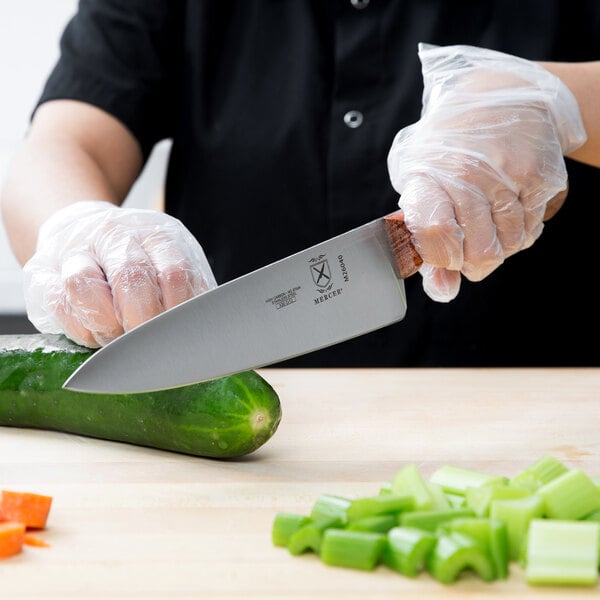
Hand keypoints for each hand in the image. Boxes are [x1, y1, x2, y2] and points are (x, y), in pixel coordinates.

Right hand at [23, 201, 216, 346]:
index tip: (181, 340)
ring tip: (120, 338)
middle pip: (131, 277)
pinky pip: (55, 301)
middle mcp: (117, 234)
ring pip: (83, 284)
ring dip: (106, 325)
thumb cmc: (143, 262)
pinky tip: (95, 334)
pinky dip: (79, 327)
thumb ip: (193, 296)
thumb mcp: (176, 266)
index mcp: (159, 235)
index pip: (174, 274)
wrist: (85, 228)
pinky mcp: (43, 270)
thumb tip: (215, 339)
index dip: (178, 315)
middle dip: (142, 324)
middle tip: (149, 345)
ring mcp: (76, 249)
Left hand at [387, 44, 586, 301]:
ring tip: (486, 223)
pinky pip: (531, 231)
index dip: (441, 258)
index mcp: (430, 174)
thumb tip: (443, 291)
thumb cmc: (449, 144)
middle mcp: (469, 174)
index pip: (435, 235)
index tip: (442, 254)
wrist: (501, 93)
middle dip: (471, 262)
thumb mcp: (420, 180)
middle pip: (477, 252)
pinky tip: (506, 211)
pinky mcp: (541, 176)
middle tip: (466, 247)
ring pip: (508, 247)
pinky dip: (518, 232)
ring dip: (497, 248)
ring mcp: (509, 175)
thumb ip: (426, 239)